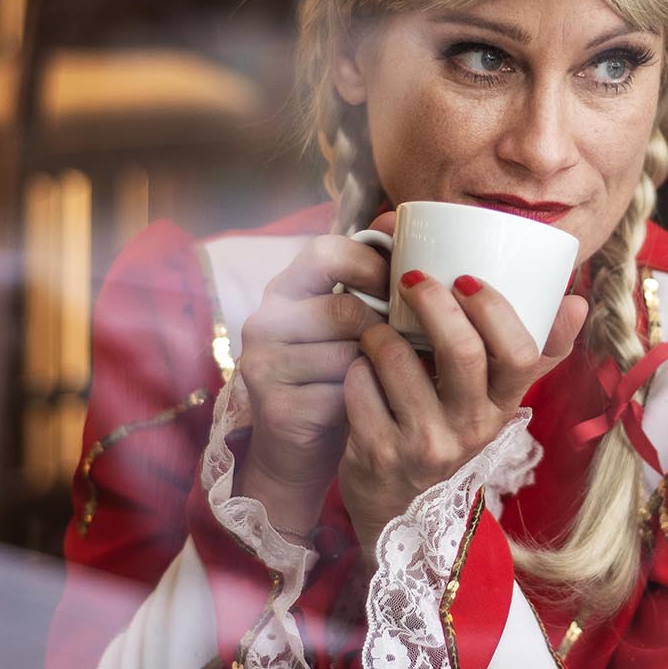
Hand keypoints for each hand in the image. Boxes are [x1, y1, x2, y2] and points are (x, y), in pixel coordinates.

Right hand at [237, 218, 392, 537]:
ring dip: (377, 369)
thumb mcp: (347, 323)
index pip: (325, 252)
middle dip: (382, 330)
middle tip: (402, 347)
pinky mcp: (276, 407)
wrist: (296, 450)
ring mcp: (264, 365)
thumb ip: (368, 277)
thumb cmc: (334, 375)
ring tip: (387, 378)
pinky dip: (366, 401)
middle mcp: (265, 321)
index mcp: (284, 290)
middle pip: (344, 309)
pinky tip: (370, 406)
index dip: (369, 265)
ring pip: (346, 354)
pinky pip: (341, 395)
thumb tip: (400, 217)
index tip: (397, 288)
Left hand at [338, 271, 587, 551]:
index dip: (494, 309)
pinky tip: (360, 369)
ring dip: (380, 331)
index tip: (465, 278)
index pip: (520, 354)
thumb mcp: (494, 401)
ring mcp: (424, 445)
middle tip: (413, 278)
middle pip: (462, 351)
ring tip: (377, 330)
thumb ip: (535, 352)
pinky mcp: (378, 453)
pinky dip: (355, 365)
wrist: (397, 506)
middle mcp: (471, 430)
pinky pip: (360, 384)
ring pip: (398, 359)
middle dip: (433, 302)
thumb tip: (579, 303)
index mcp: (504, 407)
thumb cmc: (447, 431)